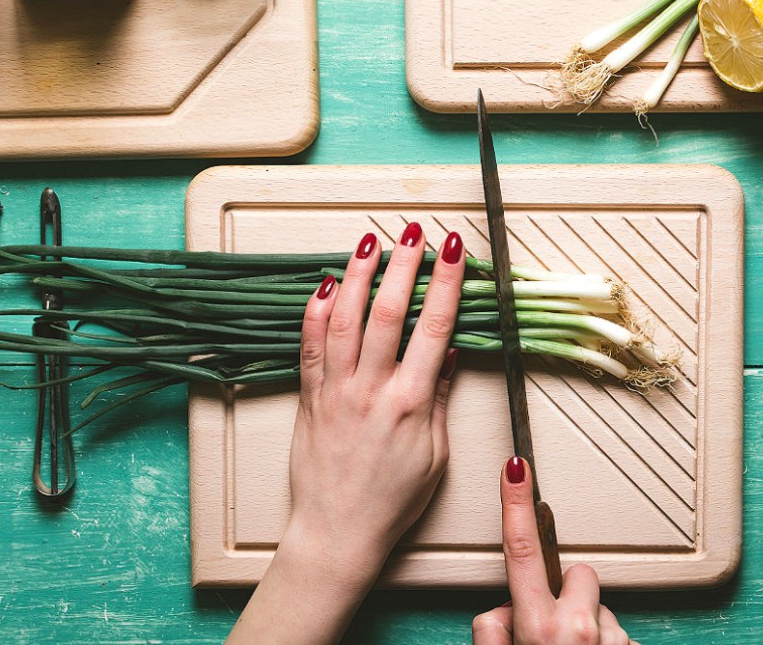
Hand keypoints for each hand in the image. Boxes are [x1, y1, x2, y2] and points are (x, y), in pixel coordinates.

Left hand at [228, 224, 465, 644]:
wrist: (338, 532)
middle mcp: (372, 390)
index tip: (453, 250)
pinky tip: (326, 284)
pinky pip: (309, 346)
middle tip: (415, 230)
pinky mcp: (310, 399)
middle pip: (390, 312)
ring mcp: (336, 391)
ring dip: (360, 275)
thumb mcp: (435, 455)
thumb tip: (448, 354)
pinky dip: (315, 312)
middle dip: (405, 264)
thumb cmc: (391, 502)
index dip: (445, 282)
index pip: (434, 327)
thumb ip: (440, 400)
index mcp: (411, 403)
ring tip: (371, 241)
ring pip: (345, 319)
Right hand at [472, 457, 635, 644]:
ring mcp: (611, 639)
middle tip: (552, 634)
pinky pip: (617, 633)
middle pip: (578, 576)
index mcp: (539, 628)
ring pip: (599, 607)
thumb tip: (503, 610)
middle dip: (567, 594)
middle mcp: (579, 628)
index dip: (517, 503)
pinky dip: (604, 644)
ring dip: (587, 627)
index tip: (516, 469)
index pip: (522, 550)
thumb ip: (490, 630)